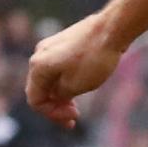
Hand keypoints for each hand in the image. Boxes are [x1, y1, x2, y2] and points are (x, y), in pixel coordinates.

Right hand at [27, 13, 123, 130]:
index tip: (74, 117)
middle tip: (74, 117)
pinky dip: (66, 81)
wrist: (112, 29)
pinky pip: (59, 68)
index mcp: (38, 67)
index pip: (35, 100)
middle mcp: (39, 54)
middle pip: (40, 89)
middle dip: (55, 106)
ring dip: (61, 95)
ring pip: (50, 78)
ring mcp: (51, 46)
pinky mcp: (64, 42)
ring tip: (76, 105)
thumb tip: (56, 96)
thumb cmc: (94, 58)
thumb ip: (60, 96)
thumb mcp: (75, 86)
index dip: (52, 114)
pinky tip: (81, 86)